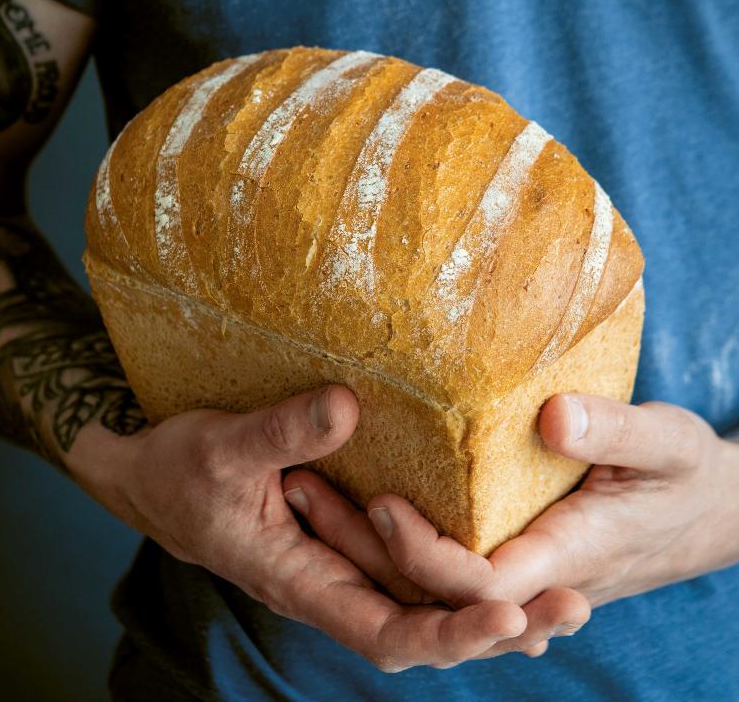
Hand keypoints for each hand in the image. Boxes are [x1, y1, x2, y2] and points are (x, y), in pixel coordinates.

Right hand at [77, 383, 572, 671]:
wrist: (149, 476)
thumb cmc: (177, 470)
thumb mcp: (222, 447)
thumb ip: (282, 431)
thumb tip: (350, 407)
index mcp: (299, 579)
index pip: (386, 631)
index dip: (447, 632)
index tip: (507, 613)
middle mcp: (329, 581)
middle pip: (423, 628)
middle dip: (495, 627)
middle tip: (572, 604)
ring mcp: (339, 560)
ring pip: (421, 602)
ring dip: (488, 607)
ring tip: (563, 594)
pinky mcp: (344, 534)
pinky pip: (407, 567)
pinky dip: (456, 575)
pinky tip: (499, 558)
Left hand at [288, 394, 738, 657]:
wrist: (704, 512)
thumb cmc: (688, 477)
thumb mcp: (666, 443)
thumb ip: (613, 432)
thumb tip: (552, 416)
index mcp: (566, 555)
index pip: (478, 582)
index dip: (425, 554)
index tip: (382, 502)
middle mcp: (530, 572)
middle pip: (433, 587)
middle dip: (366, 550)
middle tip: (305, 487)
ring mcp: (517, 566)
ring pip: (429, 577)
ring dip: (367, 544)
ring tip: (309, 485)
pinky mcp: (512, 548)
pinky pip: (444, 557)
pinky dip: (397, 537)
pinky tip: (358, 493)